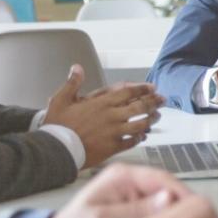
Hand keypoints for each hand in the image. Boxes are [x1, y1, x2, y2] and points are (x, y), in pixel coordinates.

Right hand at [43, 66, 163, 167]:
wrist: (55, 150)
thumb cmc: (57, 126)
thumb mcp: (61, 99)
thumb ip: (72, 83)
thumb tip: (77, 68)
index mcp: (101, 103)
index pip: (128, 92)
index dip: (143, 89)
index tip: (152, 88)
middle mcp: (111, 116)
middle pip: (140, 107)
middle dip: (153, 102)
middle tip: (162, 100)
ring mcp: (113, 132)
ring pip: (140, 124)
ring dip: (151, 120)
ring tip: (157, 117)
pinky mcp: (112, 147)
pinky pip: (131, 142)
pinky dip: (139, 138)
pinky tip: (143, 136)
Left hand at [43, 164, 193, 217]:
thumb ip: (134, 211)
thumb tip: (168, 200)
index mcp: (123, 176)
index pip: (164, 179)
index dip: (186, 197)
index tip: (201, 215)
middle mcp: (134, 184)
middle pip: (173, 192)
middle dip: (188, 211)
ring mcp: (137, 199)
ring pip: (171, 207)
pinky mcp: (139, 215)